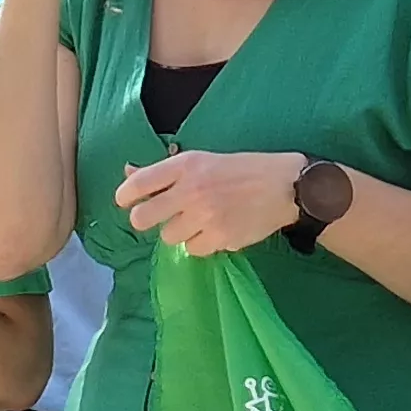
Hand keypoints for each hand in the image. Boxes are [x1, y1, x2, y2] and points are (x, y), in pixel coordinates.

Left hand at [117, 150, 308, 256]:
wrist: (285, 186)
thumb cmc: (242, 170)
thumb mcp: (202, 160)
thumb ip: (165, 171)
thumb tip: (128, 173)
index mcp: (186, 165)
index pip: (139, 183)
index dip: (124, 196)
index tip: (124, 202)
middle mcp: (191, 189)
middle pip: (143, 218)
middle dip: (145, 220)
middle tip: (159, 218)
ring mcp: (205, 216)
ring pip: (168, 237)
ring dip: (179, 232)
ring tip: (199, 221)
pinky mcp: (220, 237)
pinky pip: (193, 249)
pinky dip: (201, 244)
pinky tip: (216, 230)